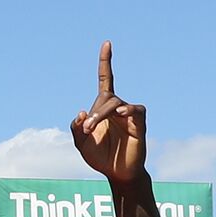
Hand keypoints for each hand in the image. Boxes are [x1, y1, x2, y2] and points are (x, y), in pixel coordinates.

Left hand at [71, 41, 145, 186]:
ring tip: (92, 130)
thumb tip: (81, 112)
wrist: (117, 173)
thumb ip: (76, 129)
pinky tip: (120, 113)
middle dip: (94, 114)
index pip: (106, 79)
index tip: (107, 43)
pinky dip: (127, 110)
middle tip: (87, 130)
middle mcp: (117, 107)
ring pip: (115, 105)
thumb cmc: (100, 157)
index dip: (106, 62)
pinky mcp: (140, 123)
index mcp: (103, 108)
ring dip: (101, 116)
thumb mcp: (81, 144)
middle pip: (105, 99)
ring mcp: (129, 114)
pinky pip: (135, 110)